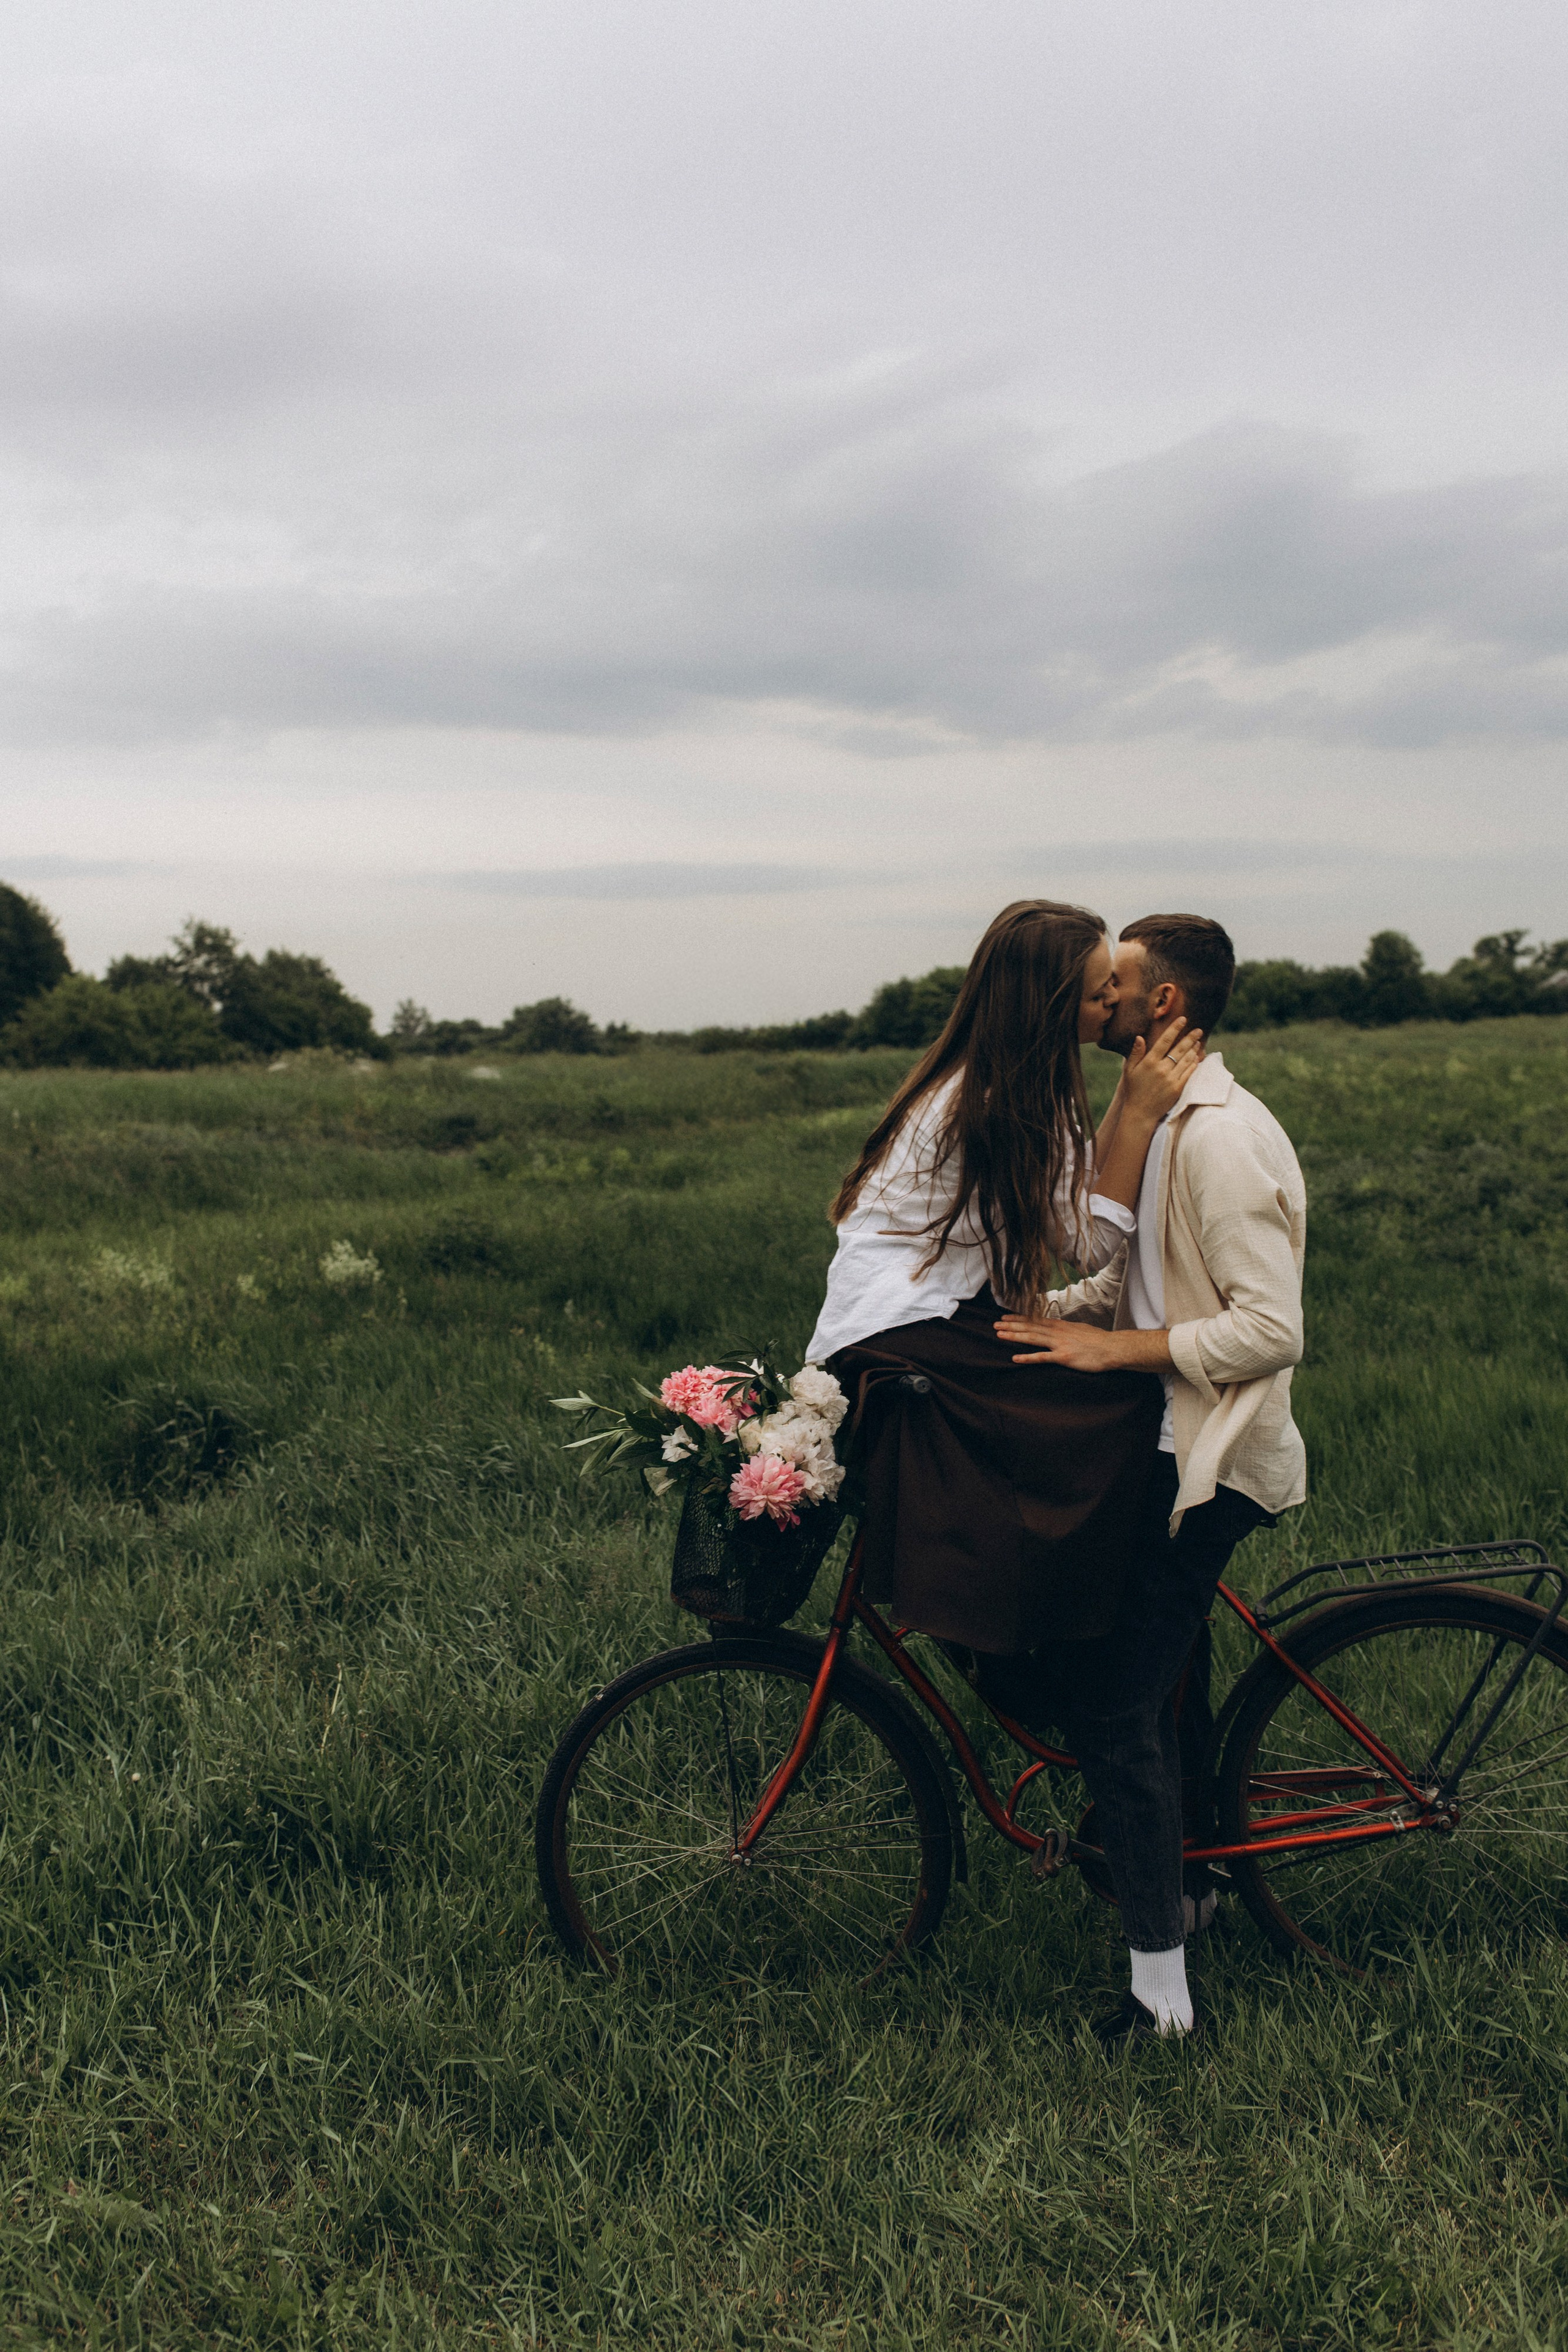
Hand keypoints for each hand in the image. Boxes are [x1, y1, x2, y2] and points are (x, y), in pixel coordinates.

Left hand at [993, 1313, 1124, 1370]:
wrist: (1112, 1348)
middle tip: (995, 1324)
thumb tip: (1059, 1328)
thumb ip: (1067, 1329)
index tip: (1006, 1317)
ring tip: (999, 1335)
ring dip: (1014, 1336)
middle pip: (1030, 1327)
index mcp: (1061, 1325)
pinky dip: (1027, 1358)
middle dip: (1011, 1326)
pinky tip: (1015, 1358)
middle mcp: (1057, 1332)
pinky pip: (1042, 1357)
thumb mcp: (1080, 1329)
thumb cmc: (1099, 1341)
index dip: (1019, 1318)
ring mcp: (1059, 1343)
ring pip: (1032, 1338)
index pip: (1035, 1319)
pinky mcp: (1063, 1357)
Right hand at [1119, 1016, 1202, 1123]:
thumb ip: (1136, 1053)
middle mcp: (1161, 1069)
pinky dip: (1195, 1064)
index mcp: (1149, 1062)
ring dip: (1194, 1049)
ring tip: (1199, 1042)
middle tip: (1199, 1030)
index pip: (1164, 1041)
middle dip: (1190, 1037)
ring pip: (1186, 1060)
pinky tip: (1198, 1057)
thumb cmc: (1134, 1090)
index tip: (1183, 1019)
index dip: (1174, 1029)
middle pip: (1179, 1049)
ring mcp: (1170, 1079)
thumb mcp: (1129, 1070)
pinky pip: (1189, 1073)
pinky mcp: (1177, 1088)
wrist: (1140, 1113)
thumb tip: (1140, 1037)